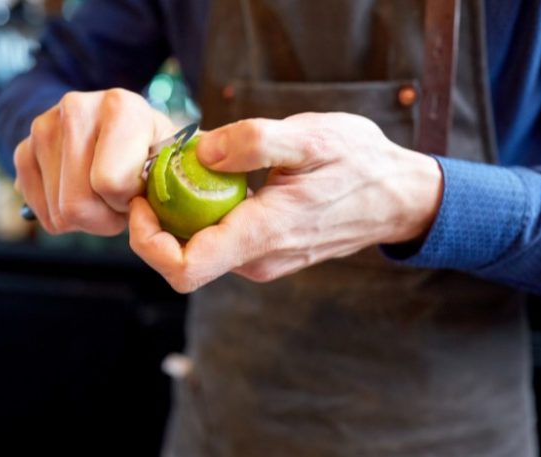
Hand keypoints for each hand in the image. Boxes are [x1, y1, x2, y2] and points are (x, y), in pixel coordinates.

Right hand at [14, 89, 175, 234]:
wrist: (119, 132)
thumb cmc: (155, 155)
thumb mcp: (179, 161)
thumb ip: (187, 178)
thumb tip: (195, 196)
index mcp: (122, 107)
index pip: (110, 183)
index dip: (129, 203)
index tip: (141, 192)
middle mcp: (78, 107)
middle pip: (78, 205)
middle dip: (105, 217)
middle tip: (121, 201)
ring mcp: (44, 126)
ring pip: (58, 213)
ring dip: (86, 218)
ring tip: (103, 194)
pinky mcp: (24, 148)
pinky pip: (37, 210)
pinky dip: (61, 215)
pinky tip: (79, 192)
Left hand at [128, 113, 443, 292]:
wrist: (398, 197)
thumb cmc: (360, 165)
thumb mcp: (311, 137)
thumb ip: (254, 142)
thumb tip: (199, 152)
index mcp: (260, 236)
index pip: (182, 269)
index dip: (146, 240)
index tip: (141, 199)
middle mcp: (256, 260)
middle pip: (180, 258)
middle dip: (157, 218)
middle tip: (159, 170)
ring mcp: (261, 260)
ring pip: (199, 248)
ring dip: (181, 213)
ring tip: (188, 167)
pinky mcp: (266, 252)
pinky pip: (219, 240)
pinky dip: (204, 213)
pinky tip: (216, 178)